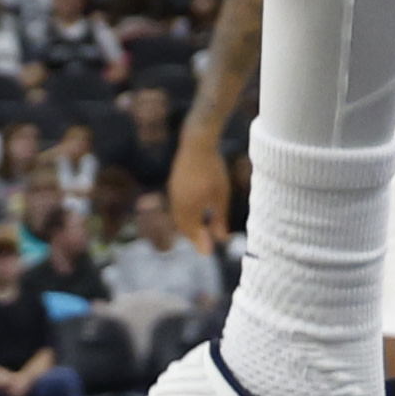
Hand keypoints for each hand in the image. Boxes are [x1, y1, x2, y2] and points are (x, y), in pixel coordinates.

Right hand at [166, 123, 232, 253]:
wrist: (196, 142)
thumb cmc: (212, 169)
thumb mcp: (220, 196)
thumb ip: (219, 219)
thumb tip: (222, 239)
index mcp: (188, 208)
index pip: (193, 233)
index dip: (201, 243)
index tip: (209, 252)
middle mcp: (177, 203)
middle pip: (184, 227)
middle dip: (194, 236)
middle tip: (206, 243)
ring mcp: (173, 193)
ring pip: (179, 217)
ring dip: (190, 225)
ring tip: (203, 227)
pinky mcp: (173, 184)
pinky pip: (177, 206)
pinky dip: (186, 214)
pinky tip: (197, 210)